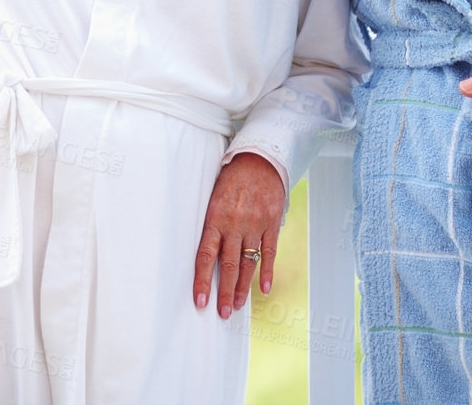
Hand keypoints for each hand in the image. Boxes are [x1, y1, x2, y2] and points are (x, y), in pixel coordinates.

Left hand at [193, 152, 285, 318]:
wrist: (258, 159)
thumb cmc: (231, 179)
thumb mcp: (213, 198)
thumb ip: (211, 225)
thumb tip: (204, 252)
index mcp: (215, 218)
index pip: (205, 256)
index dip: (202, 280)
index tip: (200, 301)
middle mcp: (234, 225)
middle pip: (227, 265)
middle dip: (224, 292)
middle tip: (221, 313)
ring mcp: (254, 225)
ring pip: (247, 263)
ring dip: (242, 287)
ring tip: (237, 306)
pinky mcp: (271, 224)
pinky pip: (269, 252)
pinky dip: (266, 271)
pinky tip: (264, 288)